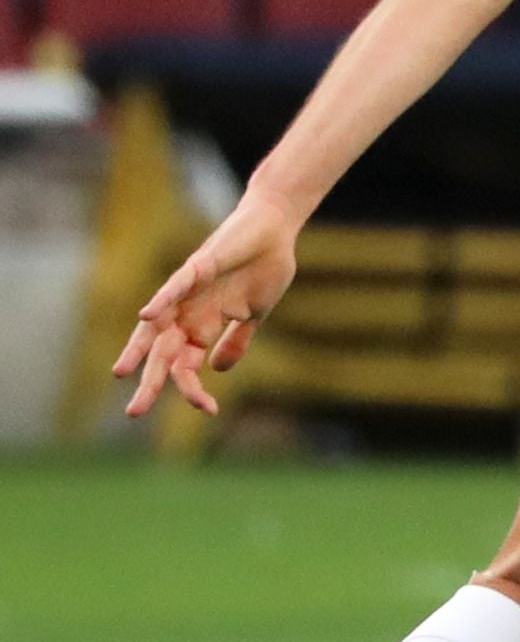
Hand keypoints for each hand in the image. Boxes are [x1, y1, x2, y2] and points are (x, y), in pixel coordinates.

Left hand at [113, 187, 302, 417]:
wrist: (275, 229)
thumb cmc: (265, 267)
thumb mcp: (255, 314)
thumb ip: (236, 341)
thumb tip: (218, 370)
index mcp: (204, 326)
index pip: (188, 365)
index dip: (193, 389)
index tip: (210, 411)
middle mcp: (190, 312)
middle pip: (163, 353)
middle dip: (150, 382)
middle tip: (134, 413)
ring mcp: (191, 291)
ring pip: (157, 324)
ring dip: (138, 349)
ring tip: (122, 372)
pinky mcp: (199, 266)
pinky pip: (175, 286)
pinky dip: (161, 300)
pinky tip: (147, 315)